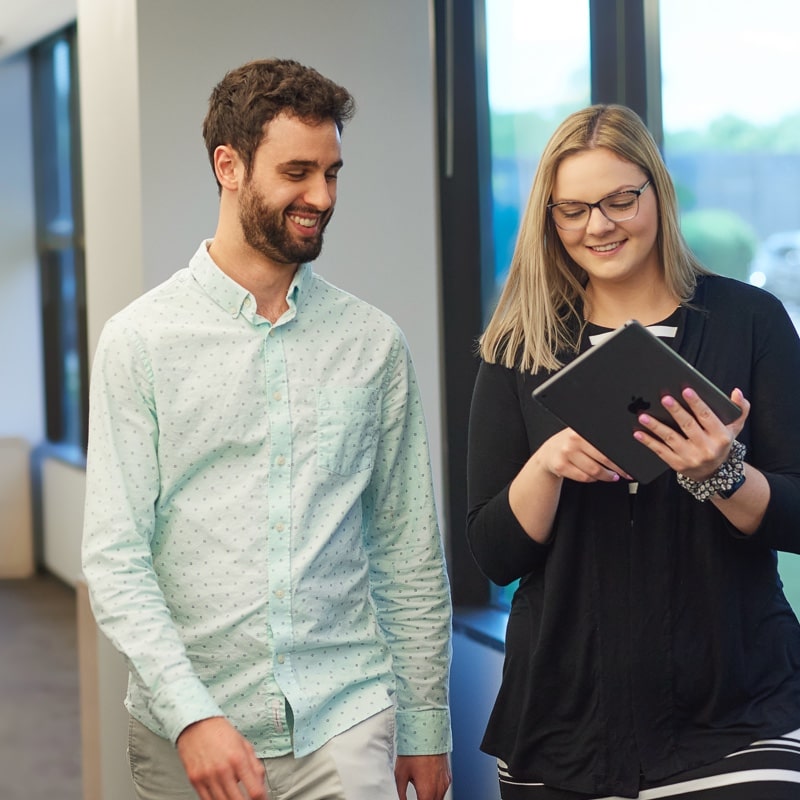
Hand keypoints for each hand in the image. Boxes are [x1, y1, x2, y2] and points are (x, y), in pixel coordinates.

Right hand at [176, 717, 267, 799]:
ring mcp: (207, 777)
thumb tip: (261, 785)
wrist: (196, 724)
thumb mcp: (245, 745)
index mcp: (238, 759)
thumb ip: (255, 766)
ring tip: (237, 797)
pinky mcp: (195, 781)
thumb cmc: (221, 733)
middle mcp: (223, 770)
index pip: (255, 791)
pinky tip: (223, 797)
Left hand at [395, 754, 450, 799]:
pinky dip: (436, 791)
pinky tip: (428, 784)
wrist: (426, 732)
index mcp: (427, 791)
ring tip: (421, 792)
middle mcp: (439, 788)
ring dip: (431, 798)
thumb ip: (401, 793)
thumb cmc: (414, 750)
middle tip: (418, 796)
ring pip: (439, 798)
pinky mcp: (447, 774)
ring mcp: (445, 781)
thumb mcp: (400, 774)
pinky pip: (443, 788)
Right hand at [536, 426, 631, 483]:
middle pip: (603, 458)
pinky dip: (592, 479)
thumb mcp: (582, 435)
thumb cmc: (569, 443)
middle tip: (624, 473)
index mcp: (581, 431)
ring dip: (606, 476)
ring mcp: (566, 453)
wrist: (548, 453)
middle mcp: (573, 440)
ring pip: (594, 471)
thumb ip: (599, 438)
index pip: (607, 445)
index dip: (620, 457)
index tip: (629, 464)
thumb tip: (624, 445)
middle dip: (618, 469)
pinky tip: (594, 476)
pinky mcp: (561, 466)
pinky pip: (584, 477)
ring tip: (610, 475)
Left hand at [633, 387, 749, 479]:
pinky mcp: (677, 464)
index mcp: (721, 436)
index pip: (707, 416)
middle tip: (664, 398)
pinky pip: (661, 451)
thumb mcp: (734, 428)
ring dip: (656, 427)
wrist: (714, 472)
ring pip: (671, 439)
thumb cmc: (720, 443)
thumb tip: (736, 392)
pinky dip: (649, 442)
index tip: (686, 390)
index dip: (696, 403)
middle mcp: (707, 448)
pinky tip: (638, 433)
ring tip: (644, 416)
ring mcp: (691, 457)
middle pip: (688, 426)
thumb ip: (739, 409)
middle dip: (676, 411)